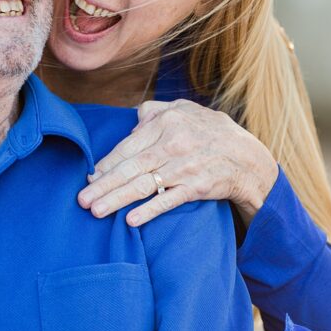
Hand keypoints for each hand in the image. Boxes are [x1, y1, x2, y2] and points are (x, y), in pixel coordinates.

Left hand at [76, 99, 278, 226]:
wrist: (248, 157)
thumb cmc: (211, 132)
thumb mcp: (186, 110)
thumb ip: (156, 111)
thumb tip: (132, 122)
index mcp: (167, 121)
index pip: (128, 146)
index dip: (106, 164)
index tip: (89, 177)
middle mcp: (174, 142)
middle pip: (130, 167)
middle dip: (103, 184)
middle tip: (82, 200)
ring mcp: (186, 165)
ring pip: (144, 184)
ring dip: (117, 199)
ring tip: (96, 211)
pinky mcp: (198, 186)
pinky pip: (168, 200)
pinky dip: (149, 211)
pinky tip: (130, 220)